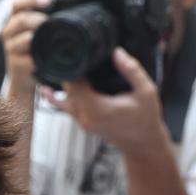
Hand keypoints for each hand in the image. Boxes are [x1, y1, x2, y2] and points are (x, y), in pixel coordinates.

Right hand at [0, 0, 51, 96]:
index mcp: (15, 20)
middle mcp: (9, 32)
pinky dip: (39, 58)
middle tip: (50, 23)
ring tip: (49, 40)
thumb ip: (48, 17)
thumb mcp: (39, 31)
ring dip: (39, 37)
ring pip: (25, 38)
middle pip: (20, 19)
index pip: (17, 3)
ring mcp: (11, 49)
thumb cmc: (35, 50)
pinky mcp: (16, 64)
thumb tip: (70, 0)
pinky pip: (29, 58)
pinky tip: (46, 58)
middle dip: (39, 20)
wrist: (26, 77)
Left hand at [42, 47, 167, 156]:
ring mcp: (80, 120)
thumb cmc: (146, 118)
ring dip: (63, 82)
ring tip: (62, 62)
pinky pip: (64, 106)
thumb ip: (131, 70)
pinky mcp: (81, 121)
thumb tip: (116, 52)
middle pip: (66, 88)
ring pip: (61, 97)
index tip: (75, 51)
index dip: (73, 66)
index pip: (73, 83)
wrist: (142, 144)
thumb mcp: (146, 91)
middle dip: (69, 70)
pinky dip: (59, 94)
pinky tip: (49, 86)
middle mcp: (83, 115)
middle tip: (73, 52)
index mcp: (96, 108)